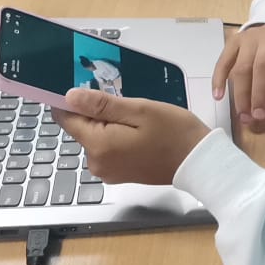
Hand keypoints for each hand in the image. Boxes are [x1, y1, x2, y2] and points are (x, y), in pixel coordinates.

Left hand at [52, 89, 211, 184]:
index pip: (67, 118)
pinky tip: (138, 133)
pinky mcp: (117, 174)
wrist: (197, 162)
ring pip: (96, 137)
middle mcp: (97, 163)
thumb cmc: (174, 133)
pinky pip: (107, 149)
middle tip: (128, 106)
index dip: (73, 101)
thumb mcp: (140, 110)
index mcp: (99, 145)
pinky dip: (117, 137)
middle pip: (82, 128)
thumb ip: (102, 104)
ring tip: (137, 120)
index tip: (91, 90)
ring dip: (109, 124)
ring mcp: (107, 171)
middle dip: (98, 113)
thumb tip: (69, 97)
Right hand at [213, 23, 264, 127]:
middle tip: (259, 115)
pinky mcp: (233, 42)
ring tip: (244, 115)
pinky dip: (220, 79)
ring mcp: (249, 37)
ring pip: (242, 66)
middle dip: (260, 92)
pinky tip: (219, 96)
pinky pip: (223, 61)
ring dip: (241, 93)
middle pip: (263, 65)